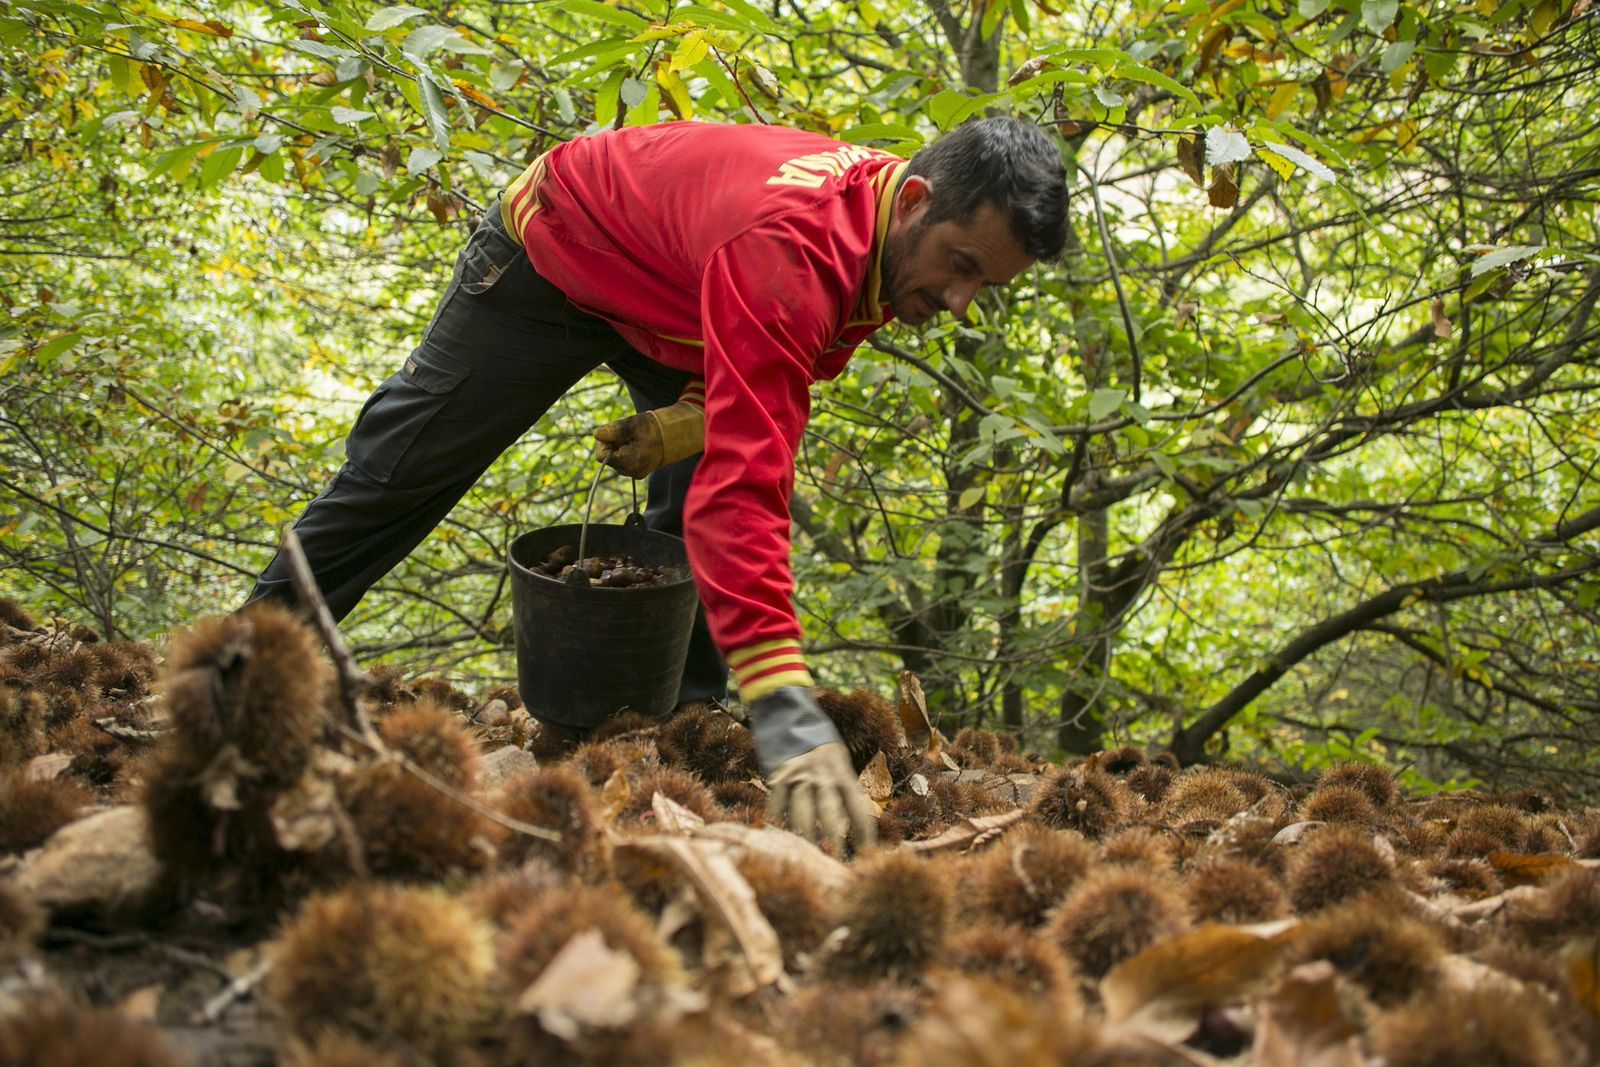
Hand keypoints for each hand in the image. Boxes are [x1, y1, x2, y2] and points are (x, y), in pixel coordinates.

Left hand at [591, 401, 703, 478]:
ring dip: (619, 447)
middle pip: (608, 458)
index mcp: (628, 462)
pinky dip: (626, 451)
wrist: (674, 436)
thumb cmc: (653, 429)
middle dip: (613, 444)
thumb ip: (613, 430)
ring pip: (615, 459)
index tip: (616, 433)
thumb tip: (596, 434)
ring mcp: (634, 473)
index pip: (601, 455)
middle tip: (627, 434)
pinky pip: (623, 460)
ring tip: (634, 439)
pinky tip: (637, 444)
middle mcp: (630, 472)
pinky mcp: (637, 470)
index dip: (605, 442)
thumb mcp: (632, 424)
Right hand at [751, 686, 876, 851]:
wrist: (787, 711)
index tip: (867, 855)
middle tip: (839, 867)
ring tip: (811, 860)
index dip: (864, 834)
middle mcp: (822, 775)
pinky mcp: (777, 775)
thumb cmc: (817, 741)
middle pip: (831, 816)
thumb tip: (850, 821)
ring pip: (803, 815)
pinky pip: (777, 805)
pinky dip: (779, 823)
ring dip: (808, 840)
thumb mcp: (837, 758)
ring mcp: (799, 776)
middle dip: (836, 844)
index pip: (858, 808)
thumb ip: (842, 786)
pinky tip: (782, 838)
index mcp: (842, 772)